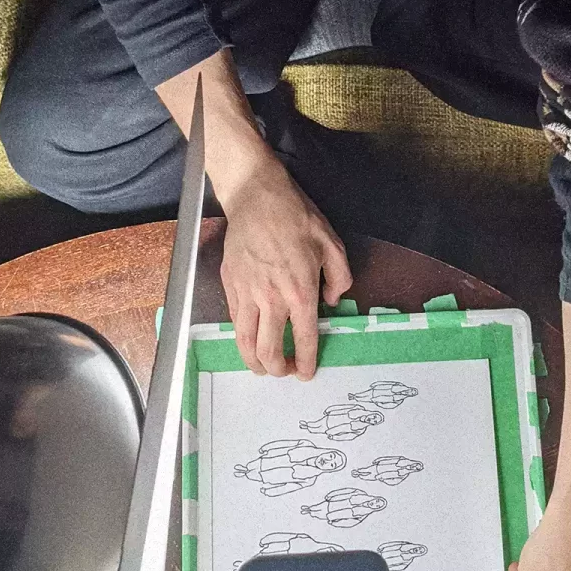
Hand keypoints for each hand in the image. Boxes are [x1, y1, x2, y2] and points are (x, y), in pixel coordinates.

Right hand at [221, 154, 351, 379]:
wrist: (257, 197)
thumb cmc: (297, 218)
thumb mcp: (332, 244)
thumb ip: (340, 277)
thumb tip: (332, 300)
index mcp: (301, 291)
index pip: (305, 338)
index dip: (306, 362)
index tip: (306, 373)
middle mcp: (272, 299)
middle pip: (270, 350)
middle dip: (278, 369)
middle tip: (285, 371)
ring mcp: (247, 293)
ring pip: (245, 341)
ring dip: (254, 361)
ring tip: (262, 367)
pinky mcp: (230, 284)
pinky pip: (234, 320)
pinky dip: (241, 336)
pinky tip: (249, 338)